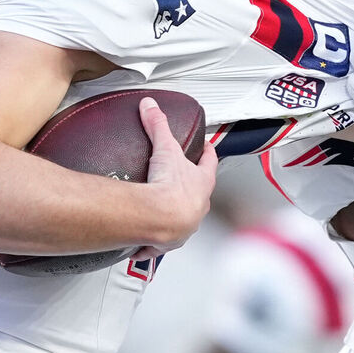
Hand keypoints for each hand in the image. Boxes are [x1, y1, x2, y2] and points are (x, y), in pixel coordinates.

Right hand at [130, 97, 217, 259]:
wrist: (160, 218)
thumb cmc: (170, 187)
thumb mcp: (165, 149)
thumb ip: (158, 125)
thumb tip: (150, 107)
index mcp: (202, 183)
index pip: (210, 164)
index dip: (208, 155)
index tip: (208, 149)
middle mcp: (198, 207)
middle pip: (199, 195)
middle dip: (191, 190)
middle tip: (180, 184)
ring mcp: (184, 226)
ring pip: (183, 222)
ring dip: (174, 219)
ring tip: (161, 216)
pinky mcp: (167, 242)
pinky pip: (159, 245)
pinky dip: (151, 245)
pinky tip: (143, 245)